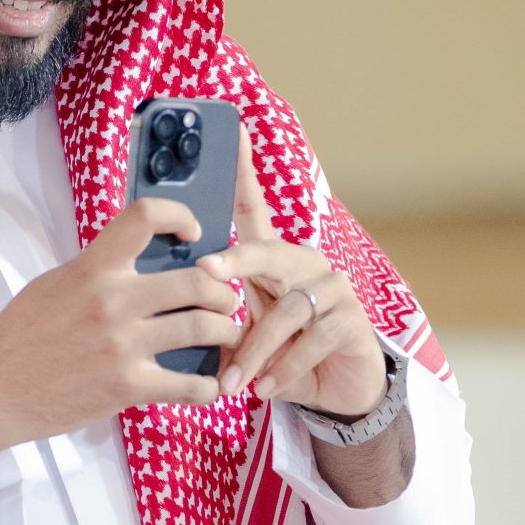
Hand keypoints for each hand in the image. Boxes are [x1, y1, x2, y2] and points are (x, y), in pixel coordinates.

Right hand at [0, 195, 244, 463]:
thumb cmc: (19, 338)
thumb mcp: (54, 285)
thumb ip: (97, 272)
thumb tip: (135, 263)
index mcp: (93, 268)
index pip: (145, 217)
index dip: (181, 216)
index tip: (193, 234)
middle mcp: (112, 300)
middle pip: (197, 281)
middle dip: (223, 292)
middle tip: (224, 302)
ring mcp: (122, 345)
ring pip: (204, 329)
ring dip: (226, 333)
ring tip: (227, 337)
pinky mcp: (127, 386)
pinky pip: (190, 385)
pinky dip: (207, 387)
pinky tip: (206, 386)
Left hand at [196, 125, 386, 415]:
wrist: (335, 392)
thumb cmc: (280, 356)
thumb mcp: (244, 334)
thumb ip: (218, 318)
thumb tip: (172, 310)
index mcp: (274, 260)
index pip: (256, 210)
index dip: (245, 172)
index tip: (233, 132)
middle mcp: (304, 264)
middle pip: (269, 251)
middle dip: (236, 261)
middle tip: (206, 273)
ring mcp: (333, 289)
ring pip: (286, 310)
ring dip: (254, 350)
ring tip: (233, 382)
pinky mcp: (352, 320)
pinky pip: (312, 340)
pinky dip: (285, 369)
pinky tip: (267, 390)